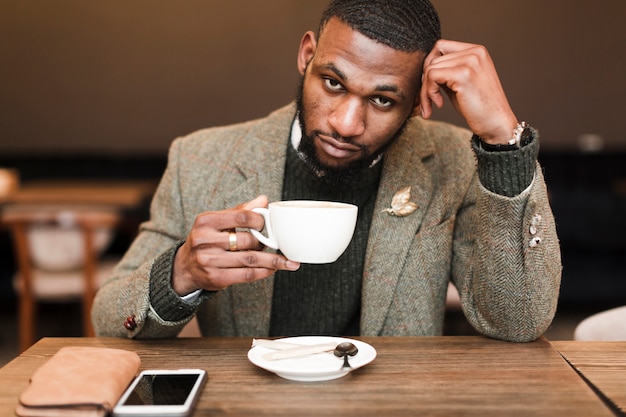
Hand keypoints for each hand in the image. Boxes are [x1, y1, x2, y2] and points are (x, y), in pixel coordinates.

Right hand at [171, 195, 299, 294]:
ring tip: (286, 261)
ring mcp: (210, 261)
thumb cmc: (206, 240)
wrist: (185, 267)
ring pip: (250, 260)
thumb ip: (240, 211)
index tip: (267, 224)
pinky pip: (247, 275)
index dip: (259, 220)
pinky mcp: (216, 278)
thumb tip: (263, 200)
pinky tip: (273, 269)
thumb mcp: (216, 222)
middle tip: (275, 244)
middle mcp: (205, 241)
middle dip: (266, 243)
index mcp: (206, 221)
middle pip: (247, 240)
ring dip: (272, 261)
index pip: (241, 217)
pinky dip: (264, 272)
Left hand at [418, 39, 517, 143]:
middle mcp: (475, 52)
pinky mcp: (463, 74)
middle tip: (427, 101)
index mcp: (476, 51)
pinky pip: (432, 77)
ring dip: (425, 90)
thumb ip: (447, 71)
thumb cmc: (479, 107)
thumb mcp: (462, 83)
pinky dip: (429, 93)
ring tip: (431, 106)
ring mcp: (470, 61)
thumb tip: (423, 68)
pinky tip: (439, 104)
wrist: (497, 123)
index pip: (440, 46)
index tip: (430, 85)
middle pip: (433, 59)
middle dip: (425, 82)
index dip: (429, 65)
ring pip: (430, 69)